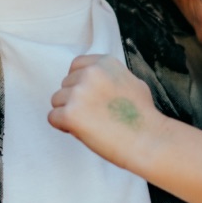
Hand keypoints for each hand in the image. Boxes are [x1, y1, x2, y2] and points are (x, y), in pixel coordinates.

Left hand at [48, 54, 160, 170]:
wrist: (148, 140)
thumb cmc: (143, 117)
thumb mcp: (131, 82)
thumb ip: (109, 77)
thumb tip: (96, 80)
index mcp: (104, 63)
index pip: (75, 67)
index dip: (80, 85)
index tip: (91, 98)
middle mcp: (90, 73)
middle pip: (65, 85)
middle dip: (75, 101)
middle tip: (95, 116)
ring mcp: (79, 92)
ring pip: (57, 101)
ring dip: (69, 114)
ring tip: (91, 125)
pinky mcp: (71, 113)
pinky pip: (53, 118)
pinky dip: (63, 127)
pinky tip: (82, 132)